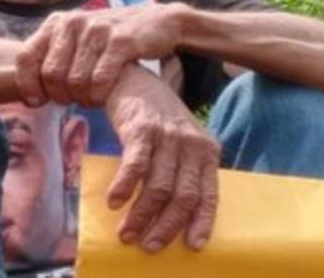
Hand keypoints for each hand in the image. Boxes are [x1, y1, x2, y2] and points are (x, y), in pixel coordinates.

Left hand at [16, 3, 188, 106]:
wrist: (158, 23)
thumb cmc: (110, 40)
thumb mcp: (78, 39)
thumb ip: (53, 57)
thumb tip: (28, 92)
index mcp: (56, 23)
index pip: (25, 57)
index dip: (27, 84)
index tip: (37, 101)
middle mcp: (73, 22)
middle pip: (50, 75)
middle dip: (60, 96)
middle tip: (74, 100)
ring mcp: (96, 30)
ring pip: (75, 81)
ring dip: (83, 98)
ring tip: (92, 97)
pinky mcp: (121, 41)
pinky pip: (100, 80)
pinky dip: (100, 95)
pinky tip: (105, 94)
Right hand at [104, 67, 219, 252]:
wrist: (130, 78)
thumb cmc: (155, 115)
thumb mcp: (180, 139)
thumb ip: (183, 168)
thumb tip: (176, 212)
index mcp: (206, 150)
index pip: (209, 193)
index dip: (202, 222)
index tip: (193, 245)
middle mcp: (191, 143)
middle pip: (183, 195)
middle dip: (166, 226)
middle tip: (148, 245)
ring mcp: (167, 135)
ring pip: (159, 186)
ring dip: (141, 214)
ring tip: (127, 233)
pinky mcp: (141, 128)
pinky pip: (135, 165)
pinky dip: (125, 187)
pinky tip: (114, 202)